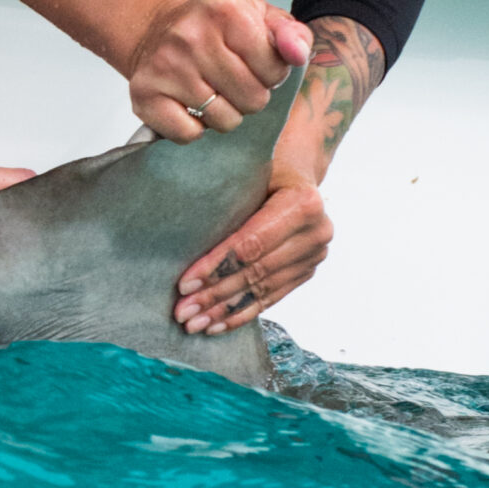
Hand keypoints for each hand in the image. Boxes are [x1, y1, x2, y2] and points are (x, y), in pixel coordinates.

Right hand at [128, 0, 309, 139]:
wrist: (156, 27)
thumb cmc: (215, 26)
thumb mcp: (259, 16)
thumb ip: (291, 33)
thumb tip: (298, 54)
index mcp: (225, 9)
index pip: (275, 69)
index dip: (271, 73)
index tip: (254, 63)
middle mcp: (190, 35)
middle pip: (253, 99)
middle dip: (250, 96)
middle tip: (233, 81)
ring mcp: (165, 66)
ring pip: (224, 121)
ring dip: (225, 114)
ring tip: (213, 92)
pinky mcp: (144, 93)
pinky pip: (189, 134)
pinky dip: (194, 128)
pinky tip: (189, 105)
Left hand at [169, 15, 383, 333]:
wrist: (294, 164)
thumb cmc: (261, 161)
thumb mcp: (245, 166)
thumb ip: (221, 189)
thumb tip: (171, 210)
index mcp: (302, 203)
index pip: (250, 243)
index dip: (216, 266)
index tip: (184, 284)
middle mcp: (317, 231)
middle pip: (255, 271)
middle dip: (215, 294)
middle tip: (182, 312)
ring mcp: (315, 254)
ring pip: (263, 289)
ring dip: (225, 311)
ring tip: (193, 324)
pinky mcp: (307, 270)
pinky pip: (273, 297)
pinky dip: (243, 313)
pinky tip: (218, 325)